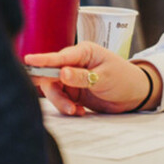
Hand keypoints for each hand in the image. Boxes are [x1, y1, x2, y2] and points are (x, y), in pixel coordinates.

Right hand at [23, 42, 157, 115]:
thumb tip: (62, 73)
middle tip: (67, 105)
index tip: (29, 60)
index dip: (43, 60)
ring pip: (54, 91)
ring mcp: (72, 78)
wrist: (134, 94)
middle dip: (55, 93)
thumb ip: (82, 77)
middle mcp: (74, 63)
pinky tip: (80, 111)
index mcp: (83, 52)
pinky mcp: (72, 91)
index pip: (60, 57)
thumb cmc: (124, 78)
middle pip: (51, 76)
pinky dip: (68, 107)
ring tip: (76, 110)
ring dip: (62, 103)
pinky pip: (61, 100)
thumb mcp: (105, 77)